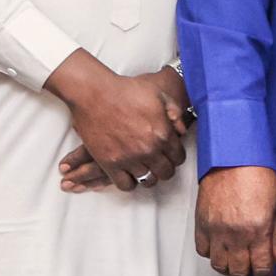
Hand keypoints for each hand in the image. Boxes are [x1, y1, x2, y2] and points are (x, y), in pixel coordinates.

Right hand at [48, 51, 188, 186]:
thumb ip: (174, 111)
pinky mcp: (110, 163)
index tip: (170, 154)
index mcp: (162, 133)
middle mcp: (148, 149)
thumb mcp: (157, 93)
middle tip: (159, 163)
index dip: (176, 156)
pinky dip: (130, 182)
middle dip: (165, 168)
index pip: (179, 157)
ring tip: (145, 168)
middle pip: (166, 172)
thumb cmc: (125, 90)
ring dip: (149, 175)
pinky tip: (129, 173)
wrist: (94, 93)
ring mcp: (129, 159)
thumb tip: (181, 129)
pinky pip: (126, 185)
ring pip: (148, 181)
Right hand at [196, 166, 275, 275]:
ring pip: (220, 265)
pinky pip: (204, 251)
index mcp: (259, 231)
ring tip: (236, 266)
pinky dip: (212, 256)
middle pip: (239, 272)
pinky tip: (221, 252)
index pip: (262, 268)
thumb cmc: (259, 176)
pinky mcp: (202, 223)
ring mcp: (217, 230)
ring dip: (229, 270)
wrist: (233, 156)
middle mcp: (236, 235)